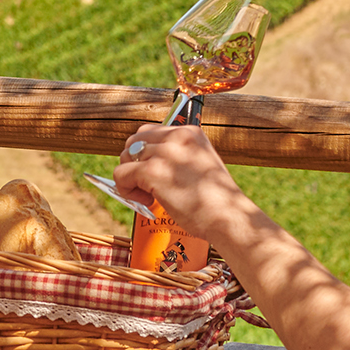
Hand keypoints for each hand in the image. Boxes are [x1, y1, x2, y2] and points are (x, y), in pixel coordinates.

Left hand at [113, 123, 248, 240]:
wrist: (228, 217)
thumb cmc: (215, 201)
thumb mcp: (201, 165)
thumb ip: (179, 157)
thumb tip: (146, 162)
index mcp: (190, 133)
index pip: (150, 132)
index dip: (145, 154)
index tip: (155, 174)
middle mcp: (177, 137)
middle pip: (134, 141)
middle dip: (133, 163)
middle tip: (148, 186)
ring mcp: (164, 153)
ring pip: (125, 157)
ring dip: (131, 178)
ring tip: (149, 196)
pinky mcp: (152, 171)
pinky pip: (121, 175)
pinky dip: (126, 190)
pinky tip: (148, 201)